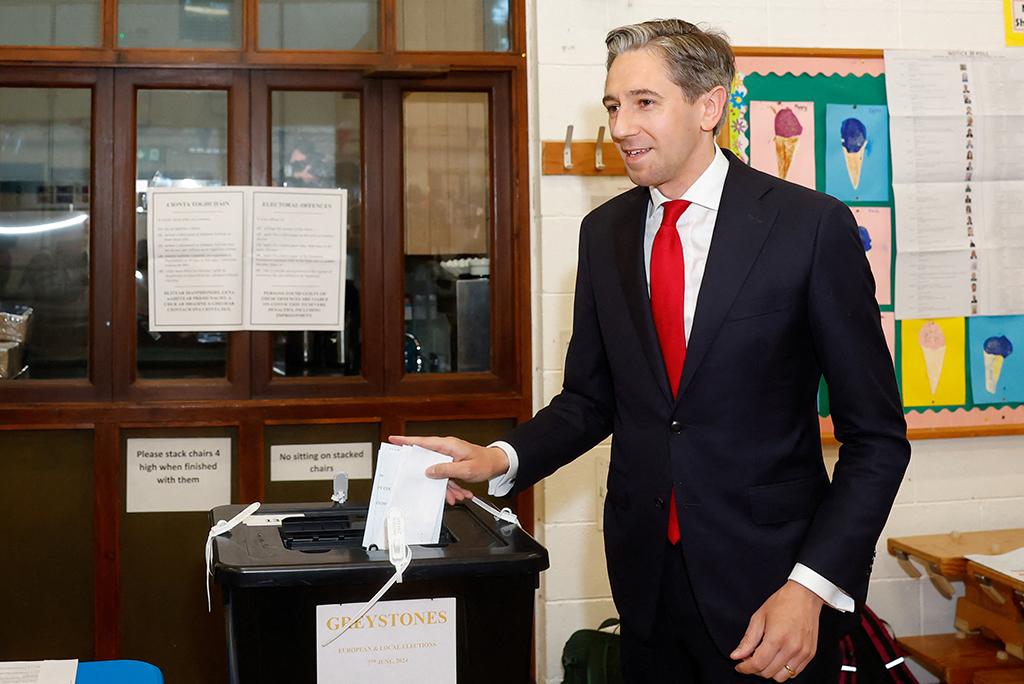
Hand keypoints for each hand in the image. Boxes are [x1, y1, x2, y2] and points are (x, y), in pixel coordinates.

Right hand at [388, 435, 509, 505]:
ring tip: (456, 495)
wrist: (497, 464)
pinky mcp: (452, 464)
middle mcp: (446, 449)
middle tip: (438, 489)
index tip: (393, 439)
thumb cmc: (485, 462)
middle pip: (428, 463)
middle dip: (432, 479)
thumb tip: (429, 471)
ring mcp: (449, 457)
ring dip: (446, 487)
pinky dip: (452, 486)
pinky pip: (446, 477)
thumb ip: (446, 470)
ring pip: (438, 473)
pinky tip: (460, 493)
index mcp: (447, 445)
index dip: (406, 441)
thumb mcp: (465, 470)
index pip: (422, 442)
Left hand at [731, 580, 823, 680]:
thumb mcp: (759, 617)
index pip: (758, 663)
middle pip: (768, 672)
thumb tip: (736, 656)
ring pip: (781, 677)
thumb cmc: (782, 603)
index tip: (739, 666)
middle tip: (749, 658)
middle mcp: (792, 648)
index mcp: (777, 637)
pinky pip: (794, 673)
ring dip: (769, 672)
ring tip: (763, 659)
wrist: (805, 596)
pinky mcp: (810, 654)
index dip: (745, 668)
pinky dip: (782, 670)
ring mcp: (803, 653)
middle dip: (755, 669)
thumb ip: (748, 640)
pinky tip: (776, 659)